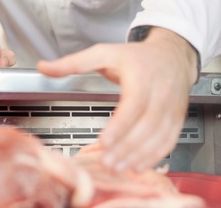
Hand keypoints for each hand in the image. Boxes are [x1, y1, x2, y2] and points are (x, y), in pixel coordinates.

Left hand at [36, 27, 197, 171]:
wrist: (172, 55)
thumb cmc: (137, 57)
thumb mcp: (104, 52)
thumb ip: (73, 62)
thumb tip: (44, 67)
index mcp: (141, 76)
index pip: (134, 104)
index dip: (120, 125)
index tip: (104, 140)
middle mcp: (160, 93)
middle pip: (147, 125)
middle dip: (127, 147)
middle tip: (107, 162)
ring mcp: (171, 108)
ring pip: (159, 136)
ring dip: (140, 156)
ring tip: (119, 168)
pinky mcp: (176, 119)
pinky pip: (168, 141)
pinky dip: (155, 156)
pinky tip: (138, 165)